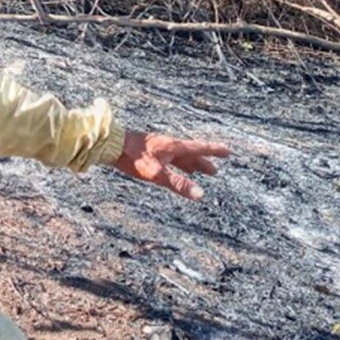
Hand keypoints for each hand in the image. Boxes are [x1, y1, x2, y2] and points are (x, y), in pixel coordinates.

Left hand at [113, 131, 229, 200]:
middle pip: (192, 154)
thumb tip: (201, 194)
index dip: (215, 151)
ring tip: (198, 172)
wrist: (111, 145)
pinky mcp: (150, 152)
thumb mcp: (157, 174)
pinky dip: (178, 164)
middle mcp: (170, 146)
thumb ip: (178, 184)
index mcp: (175, 147)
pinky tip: (174, 168)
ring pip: (181, 157)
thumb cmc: (133, 158)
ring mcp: (160, 148)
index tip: (228, 152)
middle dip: (204, 162)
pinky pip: (170, 158)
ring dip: (191, 164)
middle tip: (215, 171)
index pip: (200, 148)